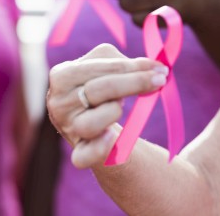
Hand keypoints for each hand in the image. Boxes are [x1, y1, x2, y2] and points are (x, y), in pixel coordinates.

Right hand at [46, 44, 167, 168]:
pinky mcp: (77, 151)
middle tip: (161, 79)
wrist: (93, 121)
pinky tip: (111, 139)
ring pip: (90, 122)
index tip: (159, 67)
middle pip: (98, 90)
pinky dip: (97, 149)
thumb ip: (123, 62)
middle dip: (134, 82)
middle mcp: (58, 101)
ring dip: (113, 111)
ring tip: (120, 106)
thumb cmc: (101, 88)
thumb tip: (152, 66)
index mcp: (62, 74)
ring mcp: (67, 127)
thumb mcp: (106, 68)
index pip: (98, 66)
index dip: (131, 66)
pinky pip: (83, 156)